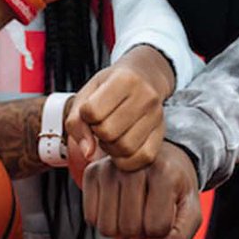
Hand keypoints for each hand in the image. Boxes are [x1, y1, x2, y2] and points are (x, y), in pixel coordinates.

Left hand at [64, 48, 171, 172]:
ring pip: (125, 148)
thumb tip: (87, 153)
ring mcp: (156, 115)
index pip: (92, 111)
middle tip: (99, 125)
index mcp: (124, 79)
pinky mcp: (162, 133)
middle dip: (97, 133)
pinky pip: (143, 158)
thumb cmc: (111, 86)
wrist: (145, 78)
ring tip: (110, 136)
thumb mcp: (88, 93)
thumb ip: (76, 122)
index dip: (85, 116)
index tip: (91, 111)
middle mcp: (145, 95)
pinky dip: (126, 160)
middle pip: (108, 132)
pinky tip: (120, 148)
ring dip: (110, 148)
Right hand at [86, 143, 202, 238]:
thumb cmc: (175, 187)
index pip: (156, 228)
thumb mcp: (190, 211)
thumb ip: (181, 237)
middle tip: (146, 215)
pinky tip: (117, 207)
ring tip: (132, 212)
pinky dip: (104, 220)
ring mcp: (109, 167)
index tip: (164, 216)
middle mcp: (133, 165)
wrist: (159, 156)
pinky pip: (90, 217)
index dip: (162, 233)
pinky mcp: (91, 172)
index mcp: (164, 173)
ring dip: (121, 229)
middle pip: (129, 229)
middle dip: (140, 232)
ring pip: (106, 227)